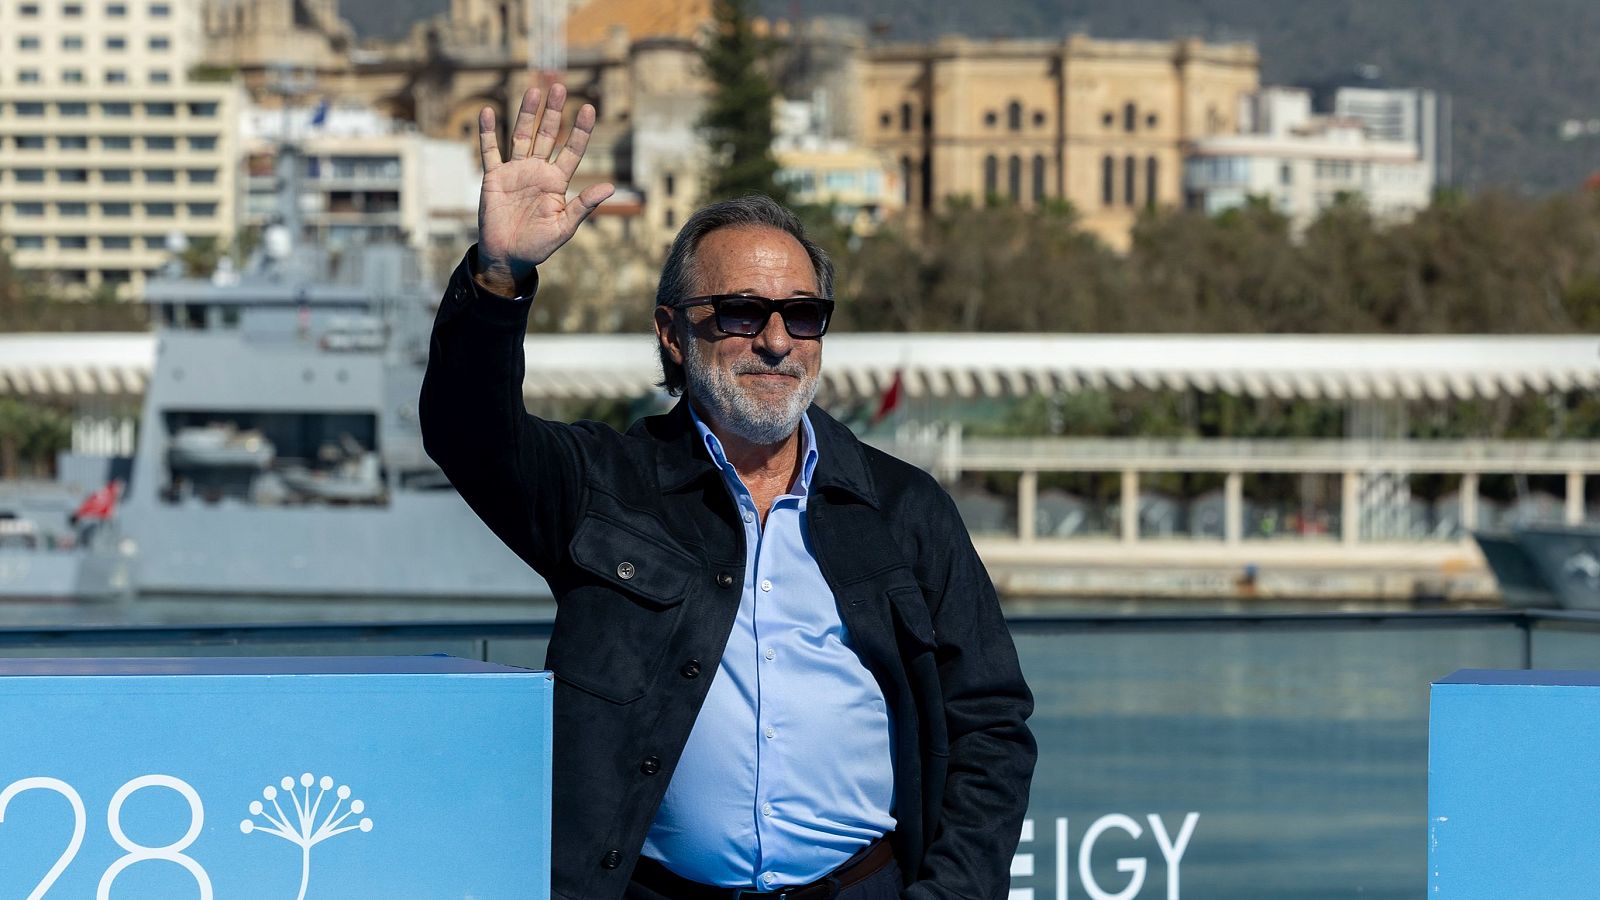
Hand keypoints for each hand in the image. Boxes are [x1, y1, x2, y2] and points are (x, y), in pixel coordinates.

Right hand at [476, 82, 615, 294]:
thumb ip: (584, 206)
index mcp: (557, 182)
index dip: (580, 131)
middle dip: (554, 112)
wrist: (508, 257)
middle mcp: (538, 171)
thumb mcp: (565, 227)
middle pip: (547, 135)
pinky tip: (489, 112)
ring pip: (522, 136)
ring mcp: (515, 172)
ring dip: (527, 114)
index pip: (572, 151)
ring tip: (533, 91)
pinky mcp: (494, 177)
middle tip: (559, 87)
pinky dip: (488, 132)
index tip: (589, 108)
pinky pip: (490, 151)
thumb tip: (610, 187)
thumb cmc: (539, 245)